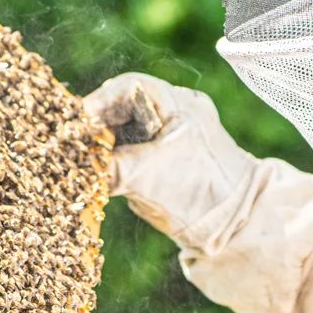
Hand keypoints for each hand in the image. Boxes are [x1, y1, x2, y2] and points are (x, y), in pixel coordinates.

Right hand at [84, 74, 256, 244]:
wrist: (241, 225)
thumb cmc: (202, 194)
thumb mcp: (149, 179)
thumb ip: (109, 168)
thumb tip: (71, 166)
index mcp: (179, 104)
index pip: (129, 87)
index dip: (98, 101)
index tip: (76, 121)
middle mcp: (177, 112)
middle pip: (124, 107)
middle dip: (97, 125)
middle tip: (73, 144)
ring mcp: (173, 135)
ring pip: (127, 130)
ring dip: (104, 145)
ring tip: (82, 161)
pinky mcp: (169, 159)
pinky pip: (135, 150)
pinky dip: (115, 160)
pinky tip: (99, 174)